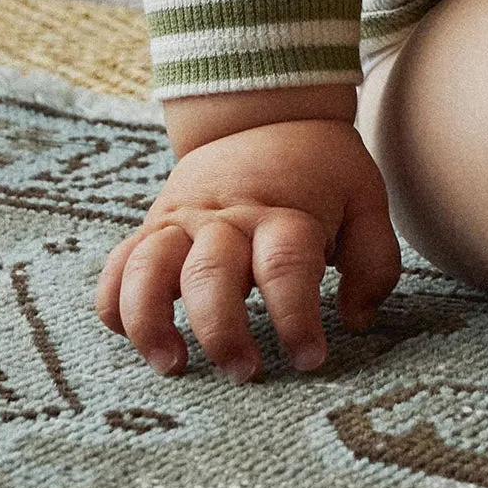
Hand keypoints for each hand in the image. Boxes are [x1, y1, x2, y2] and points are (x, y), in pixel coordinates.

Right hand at [96, 111, 400, 381]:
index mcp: (283, 212)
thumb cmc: (321, 171)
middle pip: (212, 273)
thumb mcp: (365, 199)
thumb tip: (357, 320)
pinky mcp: (154, 227)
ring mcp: (183, 222)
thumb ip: (372, 261)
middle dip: (222, 331)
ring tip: (172, 364)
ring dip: (152, 320)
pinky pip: (119, 266)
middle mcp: (227, 218)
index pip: (286, 266)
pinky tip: (131, 339)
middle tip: (244, 374)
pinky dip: (115, 304)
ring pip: (150, 268)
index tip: (310, 359)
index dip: (296, 317)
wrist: (266, 113)